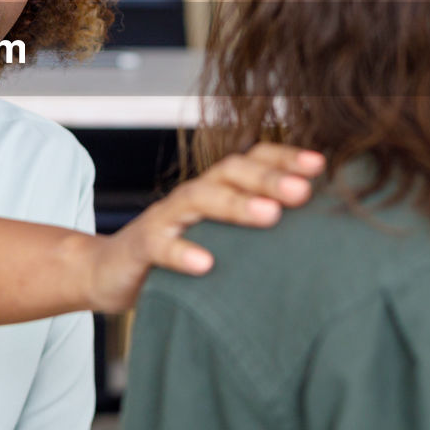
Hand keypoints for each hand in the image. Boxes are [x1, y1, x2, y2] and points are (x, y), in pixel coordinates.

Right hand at [84, 143, 323, 313]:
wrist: (108, 271)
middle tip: (304, 191)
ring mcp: (165, 218)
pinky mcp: (141, 246)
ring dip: (237, 205)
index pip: (251, 160)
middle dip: (270, 178)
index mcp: (216, 189)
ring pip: (200, 198)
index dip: (284, 157)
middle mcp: (193, 195)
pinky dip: (182, 252)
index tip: (321, 166)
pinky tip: (205, 263)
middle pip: (231, 171)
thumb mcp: (220, 239)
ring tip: (271, 215)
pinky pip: (161, 245)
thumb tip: (321, 239)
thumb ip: (256, 231)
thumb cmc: (176, 256)